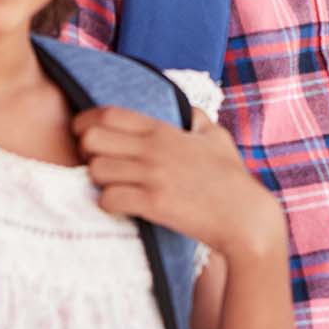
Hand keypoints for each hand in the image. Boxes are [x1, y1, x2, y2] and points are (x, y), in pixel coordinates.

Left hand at [74, 106, 283, 262]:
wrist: (244, 217)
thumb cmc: (231, 179)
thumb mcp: (217, 138)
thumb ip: (198, 119)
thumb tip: (187, 110)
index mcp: (165, 131)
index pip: (109, 113)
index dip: (86, 120)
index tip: (83, 133)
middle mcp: (155, 149)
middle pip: (93, 139)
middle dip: (85, 151)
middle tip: (96, 162)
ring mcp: (153, 177)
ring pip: (96, 170)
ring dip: (97, 180)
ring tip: (112, 185)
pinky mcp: (153, 204)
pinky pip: (108, 199)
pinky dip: (109, 203)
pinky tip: (122, 205)